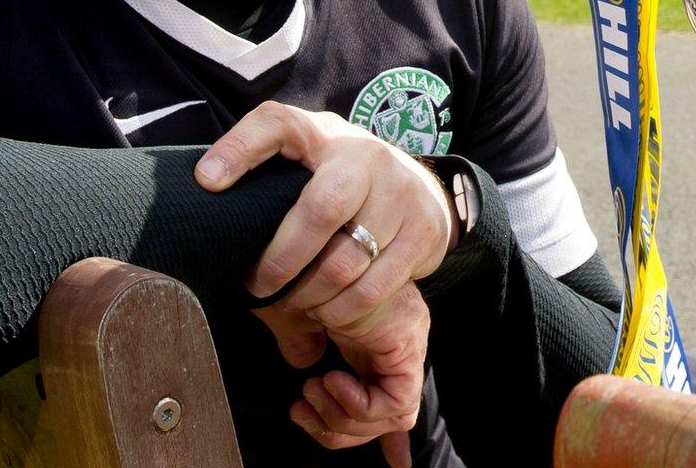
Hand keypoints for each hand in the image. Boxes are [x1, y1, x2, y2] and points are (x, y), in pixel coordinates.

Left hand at [197, 102, 453, 330]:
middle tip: (259, 287)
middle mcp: (364, 154)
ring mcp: (400, 191)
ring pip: (347, 259)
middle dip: (283, 259)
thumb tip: (206, 182)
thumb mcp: (300, 159)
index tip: (207, 182)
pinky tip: (325, 312)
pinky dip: (343, 311)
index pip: (276, 123)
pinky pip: (376, 287)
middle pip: (322, 208)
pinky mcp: (423, 230)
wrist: (413, 184)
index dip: (239, 148)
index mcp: (321, 132)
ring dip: (311, 295)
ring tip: (293, 305)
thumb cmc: (334, 177)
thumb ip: (258, 165)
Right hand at [253, 284, 428, 467]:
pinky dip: (358, 407)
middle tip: (304, 407)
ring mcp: (404, 343)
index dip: (371, 432)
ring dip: (344, 418)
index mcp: (373, 335)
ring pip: (394, 415)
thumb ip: (302, 349)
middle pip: (388, 416)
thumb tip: (305, 372)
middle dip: (340, 429)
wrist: (294, 249)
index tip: (361, 449)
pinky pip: (396, 403)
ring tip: (312, 391)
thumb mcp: (295, 322)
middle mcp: (396, 341)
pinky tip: (328, 383)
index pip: (386, 395)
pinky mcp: (404, 344)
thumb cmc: (291, 275)